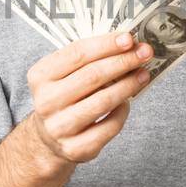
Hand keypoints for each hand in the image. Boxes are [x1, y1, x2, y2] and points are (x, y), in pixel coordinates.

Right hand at [25, 30, 154, 167]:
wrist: (48, 136)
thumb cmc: (64, 95)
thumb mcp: (64, 73)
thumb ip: (89, 58)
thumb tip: (128, 45)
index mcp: (40, 76)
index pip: (77, 53)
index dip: (106, 44)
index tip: (129, 38)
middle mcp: (46, 102)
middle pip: (93, 76)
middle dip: (123, 62)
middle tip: (145, 53)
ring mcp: (60, 127)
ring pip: (104, 101)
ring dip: (128, 85)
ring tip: (143, 74)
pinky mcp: (75, 148)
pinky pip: (110, 126)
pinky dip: (122, 111)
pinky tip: (127, 102)